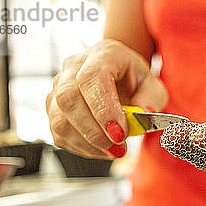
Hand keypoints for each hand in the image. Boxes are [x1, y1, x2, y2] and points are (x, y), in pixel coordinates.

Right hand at [46, 39, 167, 158]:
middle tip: (118, 148)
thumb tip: (141, 115)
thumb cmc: (134, 80)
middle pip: (69, 98)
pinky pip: (58, 132)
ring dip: (87, 143)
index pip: (92, 78)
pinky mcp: (52, 107)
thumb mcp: (153, 86)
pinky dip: (80, 147)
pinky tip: (100, 149)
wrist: (118, 76)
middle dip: (94, 131)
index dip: (103, 109)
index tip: (119, 134)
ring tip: (113, 151)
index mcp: (103, 55)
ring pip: (59, 118)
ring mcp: (58, 86)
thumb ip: (151, 100)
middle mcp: (74, 66)